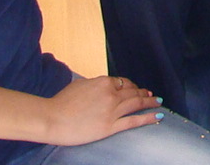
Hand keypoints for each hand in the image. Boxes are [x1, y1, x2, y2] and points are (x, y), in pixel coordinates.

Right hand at [42, 75, 158, 145]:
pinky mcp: (110, 126)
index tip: (136, 88)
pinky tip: (158, 116)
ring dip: (150, 103)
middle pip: (133, 92)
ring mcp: (112, 111)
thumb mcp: (79, 85)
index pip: (123, 83)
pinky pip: (134, 121)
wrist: (52, 119)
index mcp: (103, 82)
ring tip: (158, 103)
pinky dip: (148, 118)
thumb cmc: (61, 103)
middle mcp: (111, 94)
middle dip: (144, 94)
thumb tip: (101, 85)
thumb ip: (94, 84)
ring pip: (137, 104)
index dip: (132, 86)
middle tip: (152, 95)